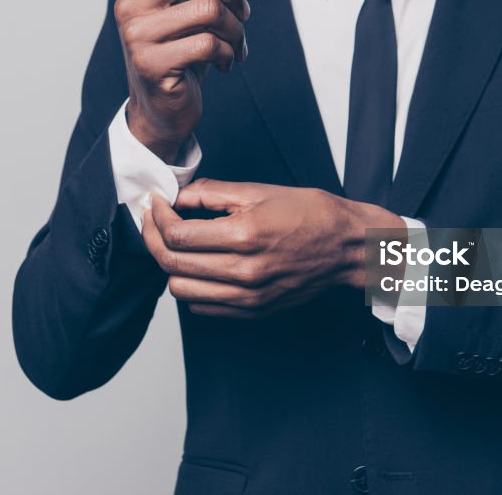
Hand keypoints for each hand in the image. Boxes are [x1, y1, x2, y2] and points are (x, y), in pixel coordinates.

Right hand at [114, 0, 251, 162]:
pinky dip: (229, 53)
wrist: (162, 109)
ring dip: (237, 28)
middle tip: (244, 13)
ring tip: (237, 43)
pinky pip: (208, 43)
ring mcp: (136, 34)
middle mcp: (128, 3)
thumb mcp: (193, 3)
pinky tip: (226, 63)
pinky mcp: (150, 64)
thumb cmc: (180, 50)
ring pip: (210, 8)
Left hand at [141, 179, 405, 317]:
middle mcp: (244, 271)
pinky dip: (192, 286)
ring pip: (181, 290)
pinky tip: (198, 264)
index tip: (156, 203)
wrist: (348, 248)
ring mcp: (248, 296)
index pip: (177, 234)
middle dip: (153, 237)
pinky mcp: (253, 310)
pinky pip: (203, 307)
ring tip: (176, 243)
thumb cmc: (312, 214)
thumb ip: (213, 193)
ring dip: (170, 265)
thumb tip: (178, 195)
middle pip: (172, 263)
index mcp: (245, 235)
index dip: (157, 216)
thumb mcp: (261, 191)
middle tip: (154, 219)